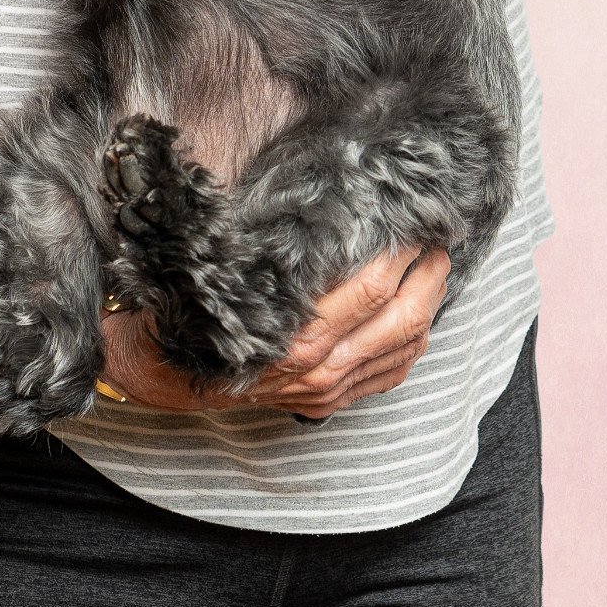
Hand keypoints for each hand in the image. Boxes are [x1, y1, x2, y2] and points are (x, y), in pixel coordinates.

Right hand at [97, 246, 450, 419]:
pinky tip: (420, 315)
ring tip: (436, 269)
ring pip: (404, 348)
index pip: (371, 289)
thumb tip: (330, 203)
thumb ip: (275, 249)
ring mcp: (328, 390)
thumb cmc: (197, 313)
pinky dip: (413, 343)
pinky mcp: (329, 403)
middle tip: (439, 239)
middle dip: (428, 276)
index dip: (401, 253)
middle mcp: (318, 369)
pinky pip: (390, 375)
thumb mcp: (230, 273)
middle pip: (401, 319)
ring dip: (430, 306)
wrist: (167, 376)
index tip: (415, 221)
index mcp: (294, 336)